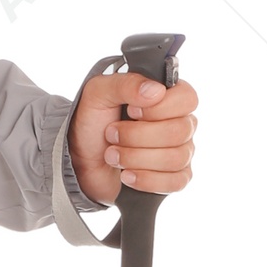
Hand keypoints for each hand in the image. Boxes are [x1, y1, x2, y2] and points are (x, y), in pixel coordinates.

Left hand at [69, 69, 197, 206]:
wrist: (80, 160)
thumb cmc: (93, 123)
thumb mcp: (98, 93)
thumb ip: (126, 84)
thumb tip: (155, 91)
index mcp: (168, 97)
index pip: (187, 99)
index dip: (159, 107)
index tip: (131, 110)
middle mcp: (180, 123)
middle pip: (179, 131)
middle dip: (137, 136)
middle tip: (111, 134)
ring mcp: (180, 152)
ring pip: (176, 158)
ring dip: (135, 158)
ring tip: (112, 155)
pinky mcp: (173, 178)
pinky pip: (176, 182)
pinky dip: (146, 179)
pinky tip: (126, 175)